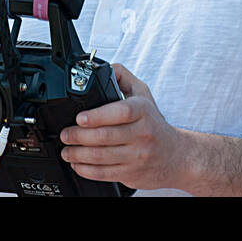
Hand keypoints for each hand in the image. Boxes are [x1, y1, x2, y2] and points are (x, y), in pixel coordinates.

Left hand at [59, 64, 191, 190]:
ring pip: (101, 157)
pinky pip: (104, 173)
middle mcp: (142, 134)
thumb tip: (103, 67)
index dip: (97, 116)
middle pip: (105, 136)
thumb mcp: (144, 94)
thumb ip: (122, 77)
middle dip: (78, 136)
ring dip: (77, 155)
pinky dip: (86, 170)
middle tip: (65, 134)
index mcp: (143, 111)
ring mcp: (137, 156)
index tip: (79, 118)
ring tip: (66, 150)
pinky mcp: (131, 174)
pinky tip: (77, 164)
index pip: (121, 112)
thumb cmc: (154, 123)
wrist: (176, 156)